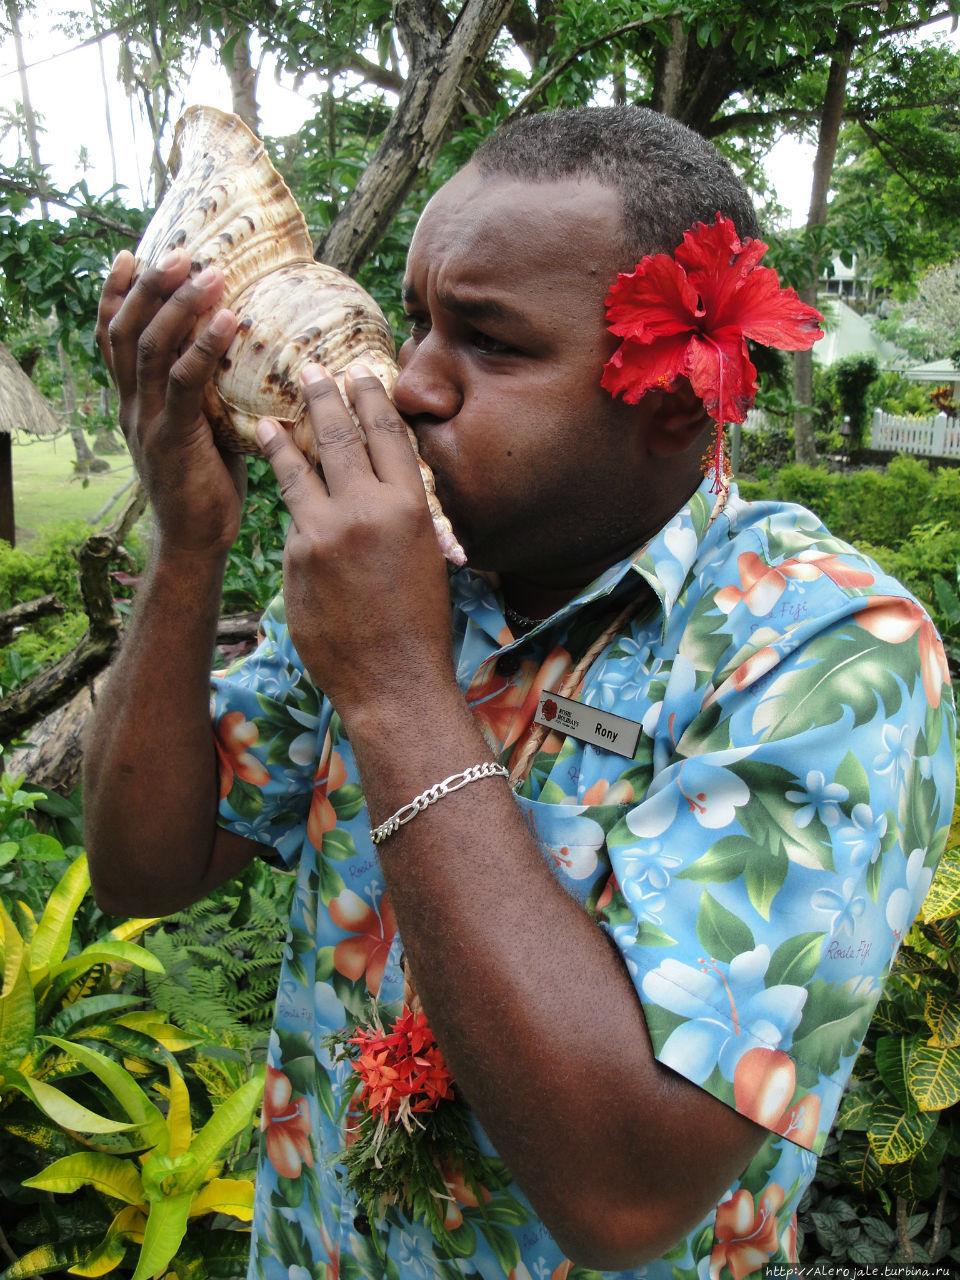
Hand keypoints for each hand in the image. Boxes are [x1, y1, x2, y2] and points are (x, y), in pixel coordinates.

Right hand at [96, 248, 244, 556]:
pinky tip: (229, 321)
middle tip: (180, 252)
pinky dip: (204, 347)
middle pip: (127, 331)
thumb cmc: (208, 487)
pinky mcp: (173, 440)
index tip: (129, 255)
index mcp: (134, 402)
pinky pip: (185, 384)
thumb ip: (207, 395)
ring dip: (180, 306)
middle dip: (150, 286)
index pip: (113, 338)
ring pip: (151, 348)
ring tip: (210, 273)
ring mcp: (148, 422)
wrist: (196, 543)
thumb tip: (243, 358)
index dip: (116, 294)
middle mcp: (132, 406)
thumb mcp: (202, 429)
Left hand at [257, 363, 454, 718]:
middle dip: (324, 396)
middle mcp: (367, 509)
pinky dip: (290, 506)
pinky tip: (279, 494)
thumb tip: (378, 490)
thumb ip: (400, 518)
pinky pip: (293, 521)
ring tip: (268, 416)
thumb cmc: (420, 626)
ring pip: (298, 469)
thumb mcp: (425, 559)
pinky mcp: (296, 558)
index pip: (386, 433)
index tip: (360, 371)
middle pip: (339, 436)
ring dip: (282, 437)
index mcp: (409, 507)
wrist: (393, 681)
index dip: (371, 396)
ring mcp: (325, 532)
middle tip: (310, 368)